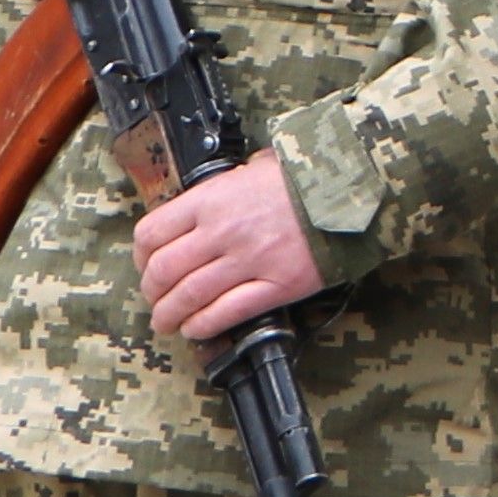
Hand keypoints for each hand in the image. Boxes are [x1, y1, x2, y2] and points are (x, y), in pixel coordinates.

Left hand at [133, 160, 328, 344]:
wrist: (357, 189)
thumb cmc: (308, 177)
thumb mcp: (256, 167)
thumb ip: (227, 187)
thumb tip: (212, 199)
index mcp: (213, 198)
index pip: (152, 233)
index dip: (141, 256)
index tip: (146, 264)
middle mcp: (223, 230)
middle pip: (164, 270)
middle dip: (152, 292)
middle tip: (155, 300)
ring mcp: (250, 260)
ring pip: (189, 297)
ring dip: (169, 315)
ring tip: (167, 323)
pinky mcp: (277, 286)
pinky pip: (226, 313)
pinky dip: (203, 326)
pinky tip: (196, 329)